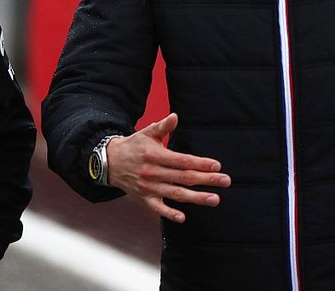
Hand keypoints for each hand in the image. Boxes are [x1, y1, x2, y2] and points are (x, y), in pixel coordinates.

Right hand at [105, 112, 230, 222]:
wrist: (109, 162)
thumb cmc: (133, 146)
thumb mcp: (146, 133)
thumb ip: (162, 127)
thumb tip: (175, 116)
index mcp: (155, 155)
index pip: (182, 160)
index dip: (200, 163)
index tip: (216, 165)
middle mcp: (153, 172)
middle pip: (184, 177)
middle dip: (206, 179)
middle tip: (225, 181)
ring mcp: (148, 187)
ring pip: (175, 194)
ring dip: (196, 198)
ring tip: (215, 199)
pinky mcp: (144, 199)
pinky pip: (158, 208)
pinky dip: (169, 214)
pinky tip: (183, 217)